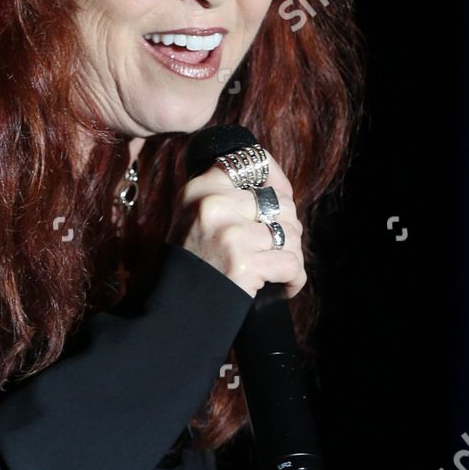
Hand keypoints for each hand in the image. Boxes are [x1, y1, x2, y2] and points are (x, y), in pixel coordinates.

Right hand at [166, 150, 306, 299]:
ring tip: (274, 269)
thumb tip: (283, 189)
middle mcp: (213, 204)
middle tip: (272, 249)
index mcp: (200, 187)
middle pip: (282, 203)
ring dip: (290, 256)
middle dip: (286, 228)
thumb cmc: (194, 260)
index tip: (284, 196)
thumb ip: (229, 195)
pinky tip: (283, 287)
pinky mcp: (243, 263)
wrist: (175, 306)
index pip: (252, 163)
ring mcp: (229, 234)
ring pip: (291, 234)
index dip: (276, 179)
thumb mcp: (196, 215)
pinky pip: (292, 264)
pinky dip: (293, 280)